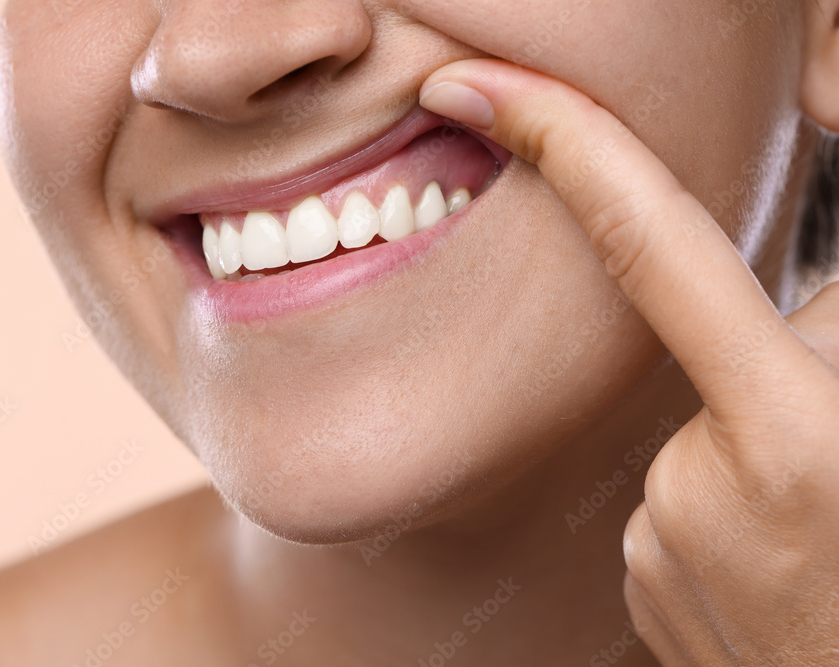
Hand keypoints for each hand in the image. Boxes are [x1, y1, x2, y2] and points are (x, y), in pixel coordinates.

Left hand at [420, 59, 838, 663]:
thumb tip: (796, 252)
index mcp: (800, 436)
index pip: (654, 243)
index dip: (562, 141)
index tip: (471, 86)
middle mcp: (706, 488)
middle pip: (723, 347)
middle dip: (795, 365)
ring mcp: (664, 544)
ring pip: (702, 429)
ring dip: (766, 448)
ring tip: (831, 533)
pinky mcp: (644, 585)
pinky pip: (678, 498)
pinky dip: (729, 506)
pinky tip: (783, 561)